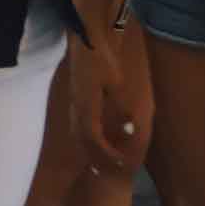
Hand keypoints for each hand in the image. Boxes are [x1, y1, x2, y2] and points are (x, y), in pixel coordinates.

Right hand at [70, 38, 152, 172]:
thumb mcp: (116, 81)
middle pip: (82, 139)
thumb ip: (121, 106)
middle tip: (108, 170)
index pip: (93, 139)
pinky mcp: (76, 95)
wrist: (85, 35)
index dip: (106, 154)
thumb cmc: (101, 56)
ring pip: (78, 132)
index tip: (120, 164)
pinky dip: (87, 135)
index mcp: (86, 106)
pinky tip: (95, 135)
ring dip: (89, 148)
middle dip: (95, 157)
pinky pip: (79, 123)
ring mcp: (74, 101)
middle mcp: (77, 107)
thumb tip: (131, 128)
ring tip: (100, 159)